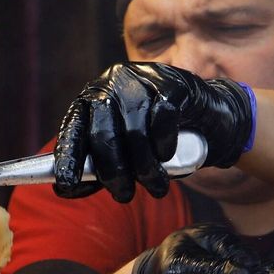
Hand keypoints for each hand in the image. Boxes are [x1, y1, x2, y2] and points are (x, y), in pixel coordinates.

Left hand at [53, 62, 254, 201]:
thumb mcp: (124, 152)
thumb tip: (69, 189)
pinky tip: (167, 155)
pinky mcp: (171, 82)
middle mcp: (111, 83)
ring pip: (135, 132)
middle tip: (124, 195)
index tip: (66, 185)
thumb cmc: (157, 138)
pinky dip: (164, 144)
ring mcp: (141, 78)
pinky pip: (162, 118)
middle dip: (113, 172)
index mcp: (92, 98)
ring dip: (145, 168)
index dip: (68, 158)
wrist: (207, 117)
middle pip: (104, 133)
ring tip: (156, 186)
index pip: (74, 128)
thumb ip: (98, 166)